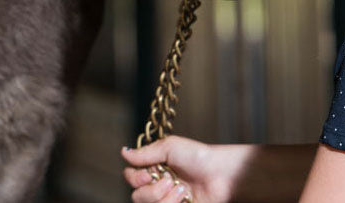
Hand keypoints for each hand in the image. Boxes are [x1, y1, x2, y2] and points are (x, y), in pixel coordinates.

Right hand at [122, 136, 248, 202]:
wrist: (221, 174)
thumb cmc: (199, 157)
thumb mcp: (171, 147)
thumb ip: (146, 153)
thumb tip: (124, 152)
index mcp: (155, 166)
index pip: (131, 177)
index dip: (136, 177)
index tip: (149, 173)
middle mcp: (158, 184)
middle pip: (137, 196)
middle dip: (153, 190)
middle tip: (170, 179)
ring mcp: (167, 199)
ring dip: (165, 198)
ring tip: (181, 188)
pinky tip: (185, 197)